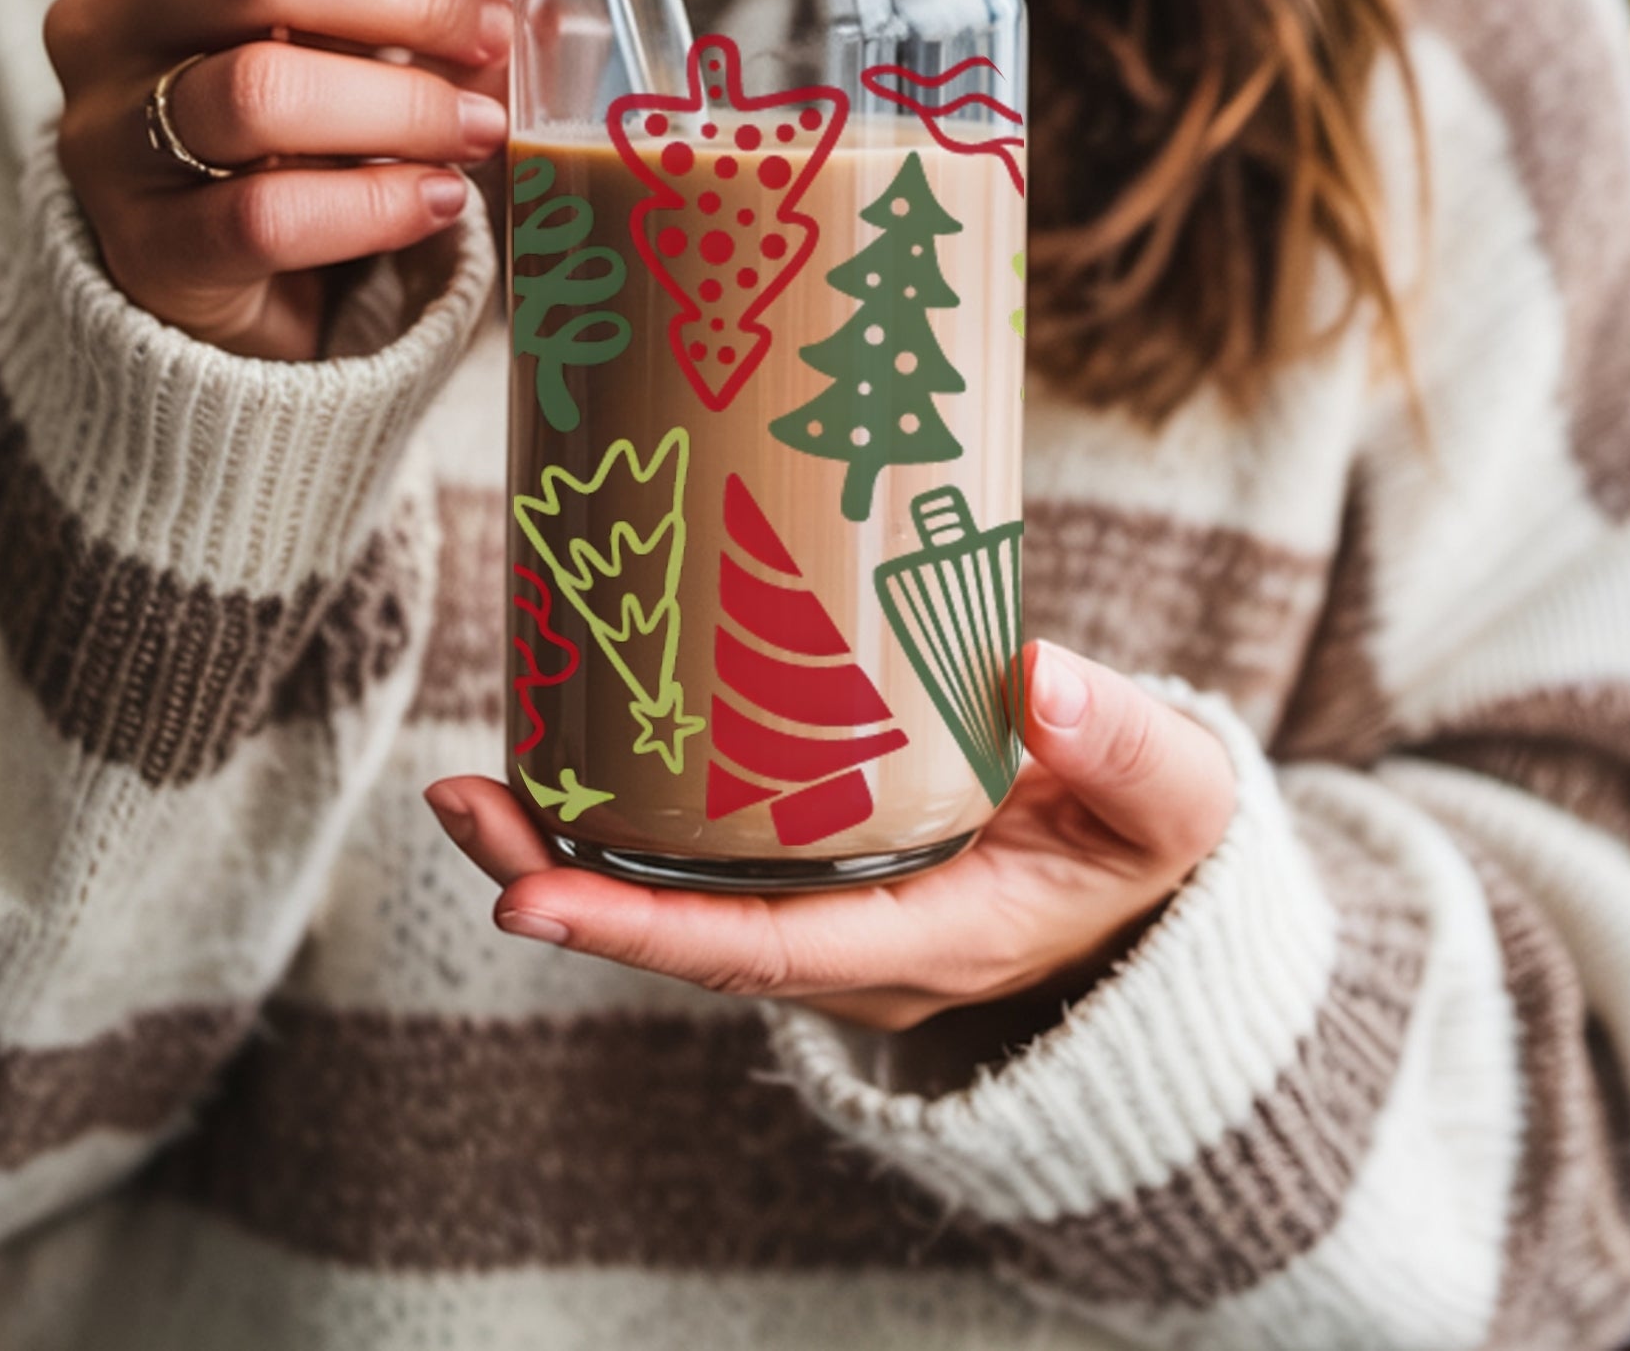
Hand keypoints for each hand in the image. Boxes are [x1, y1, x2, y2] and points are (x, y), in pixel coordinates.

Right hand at [46, 0, 600, 358]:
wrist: (190, 267)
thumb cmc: (277, 107)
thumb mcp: (343, 11)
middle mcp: (109, 4)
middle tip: (499, 37)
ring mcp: (107, 126)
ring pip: (262, 89)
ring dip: (406, 106)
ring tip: (482, 129)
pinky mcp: (141, 244)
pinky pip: (267, 215)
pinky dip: (376, 204)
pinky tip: (437, 200)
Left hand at [424, 642, 1235, 1031]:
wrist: (1147, 874)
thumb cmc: (1147, 840)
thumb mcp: (1171, 796)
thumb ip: (1124, 744)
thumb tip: (1043, 678)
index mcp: (931, 938)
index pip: (762, 950)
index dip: (641, 928)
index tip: (530, 899)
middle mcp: (856, 940)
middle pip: (685, 931)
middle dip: (560, 881)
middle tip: (459, 806)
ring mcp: (831, 906)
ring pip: (679, 894)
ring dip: (569, 846)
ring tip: (470, 781)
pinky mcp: (820, 858)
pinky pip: (705, 851)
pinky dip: (625, 813)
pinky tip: (568, 744)